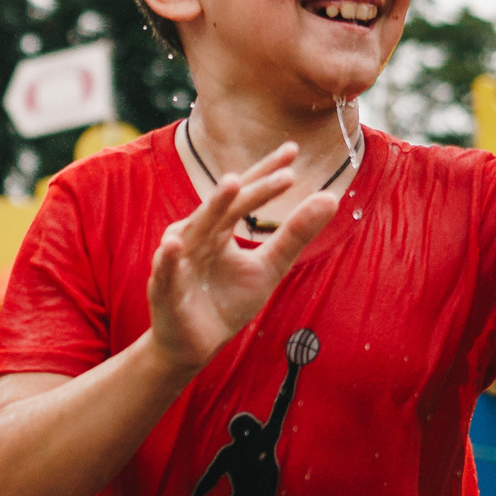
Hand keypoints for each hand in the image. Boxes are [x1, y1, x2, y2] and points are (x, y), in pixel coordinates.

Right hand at [147, 144, 337, 371]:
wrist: (195, 345)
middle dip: (252, 189)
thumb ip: (294, 234)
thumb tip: (330, 196)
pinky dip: (168, 259)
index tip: (294, 149)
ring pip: (196, 230)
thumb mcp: (269, 267)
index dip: (267, 172)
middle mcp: (197, 235)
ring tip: (231, 185)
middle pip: (227, 208)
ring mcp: (178, 260)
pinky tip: (175, 245)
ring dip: (212, 207)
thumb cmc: (227, 301)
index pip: (246, 195)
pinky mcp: (164, 289)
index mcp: (220, 228)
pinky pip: (167, 271)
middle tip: (282, 172)